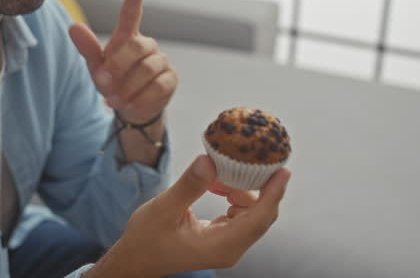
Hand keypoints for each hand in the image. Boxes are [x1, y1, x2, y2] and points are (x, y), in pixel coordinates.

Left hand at [69, 0, 176, 124]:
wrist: (130, 108)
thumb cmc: (112, 81)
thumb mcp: (96, 66)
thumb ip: (87, 48)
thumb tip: (73, 27)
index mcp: (127, 38)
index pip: (131, 15)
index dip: (133, 1)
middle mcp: (147, 45)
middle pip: (136, 48)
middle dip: (118, 66)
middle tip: (102, 83)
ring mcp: (161, 61)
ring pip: (147, 69)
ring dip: (127, 87)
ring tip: (112, 100)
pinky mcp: (171, 79)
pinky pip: (159, 85)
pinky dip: (141, 97)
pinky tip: (128, 105)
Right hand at [87, 155, 290, 276]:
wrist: (135, 260)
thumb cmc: (146, 239)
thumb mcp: (164, 209)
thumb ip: (189, 186)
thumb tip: (210, 160)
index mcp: (220, 245)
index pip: (258, 218)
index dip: (274, 193)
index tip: (283, 169)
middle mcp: (229, 248)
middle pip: (259, 215)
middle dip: (259, 185)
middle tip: (254, 158)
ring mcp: (226, 245)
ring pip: (249, 212)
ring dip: (239, 189)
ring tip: (216, 175)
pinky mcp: (220, 239)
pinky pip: (238, 214)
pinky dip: (231, 196)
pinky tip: (213, 185)